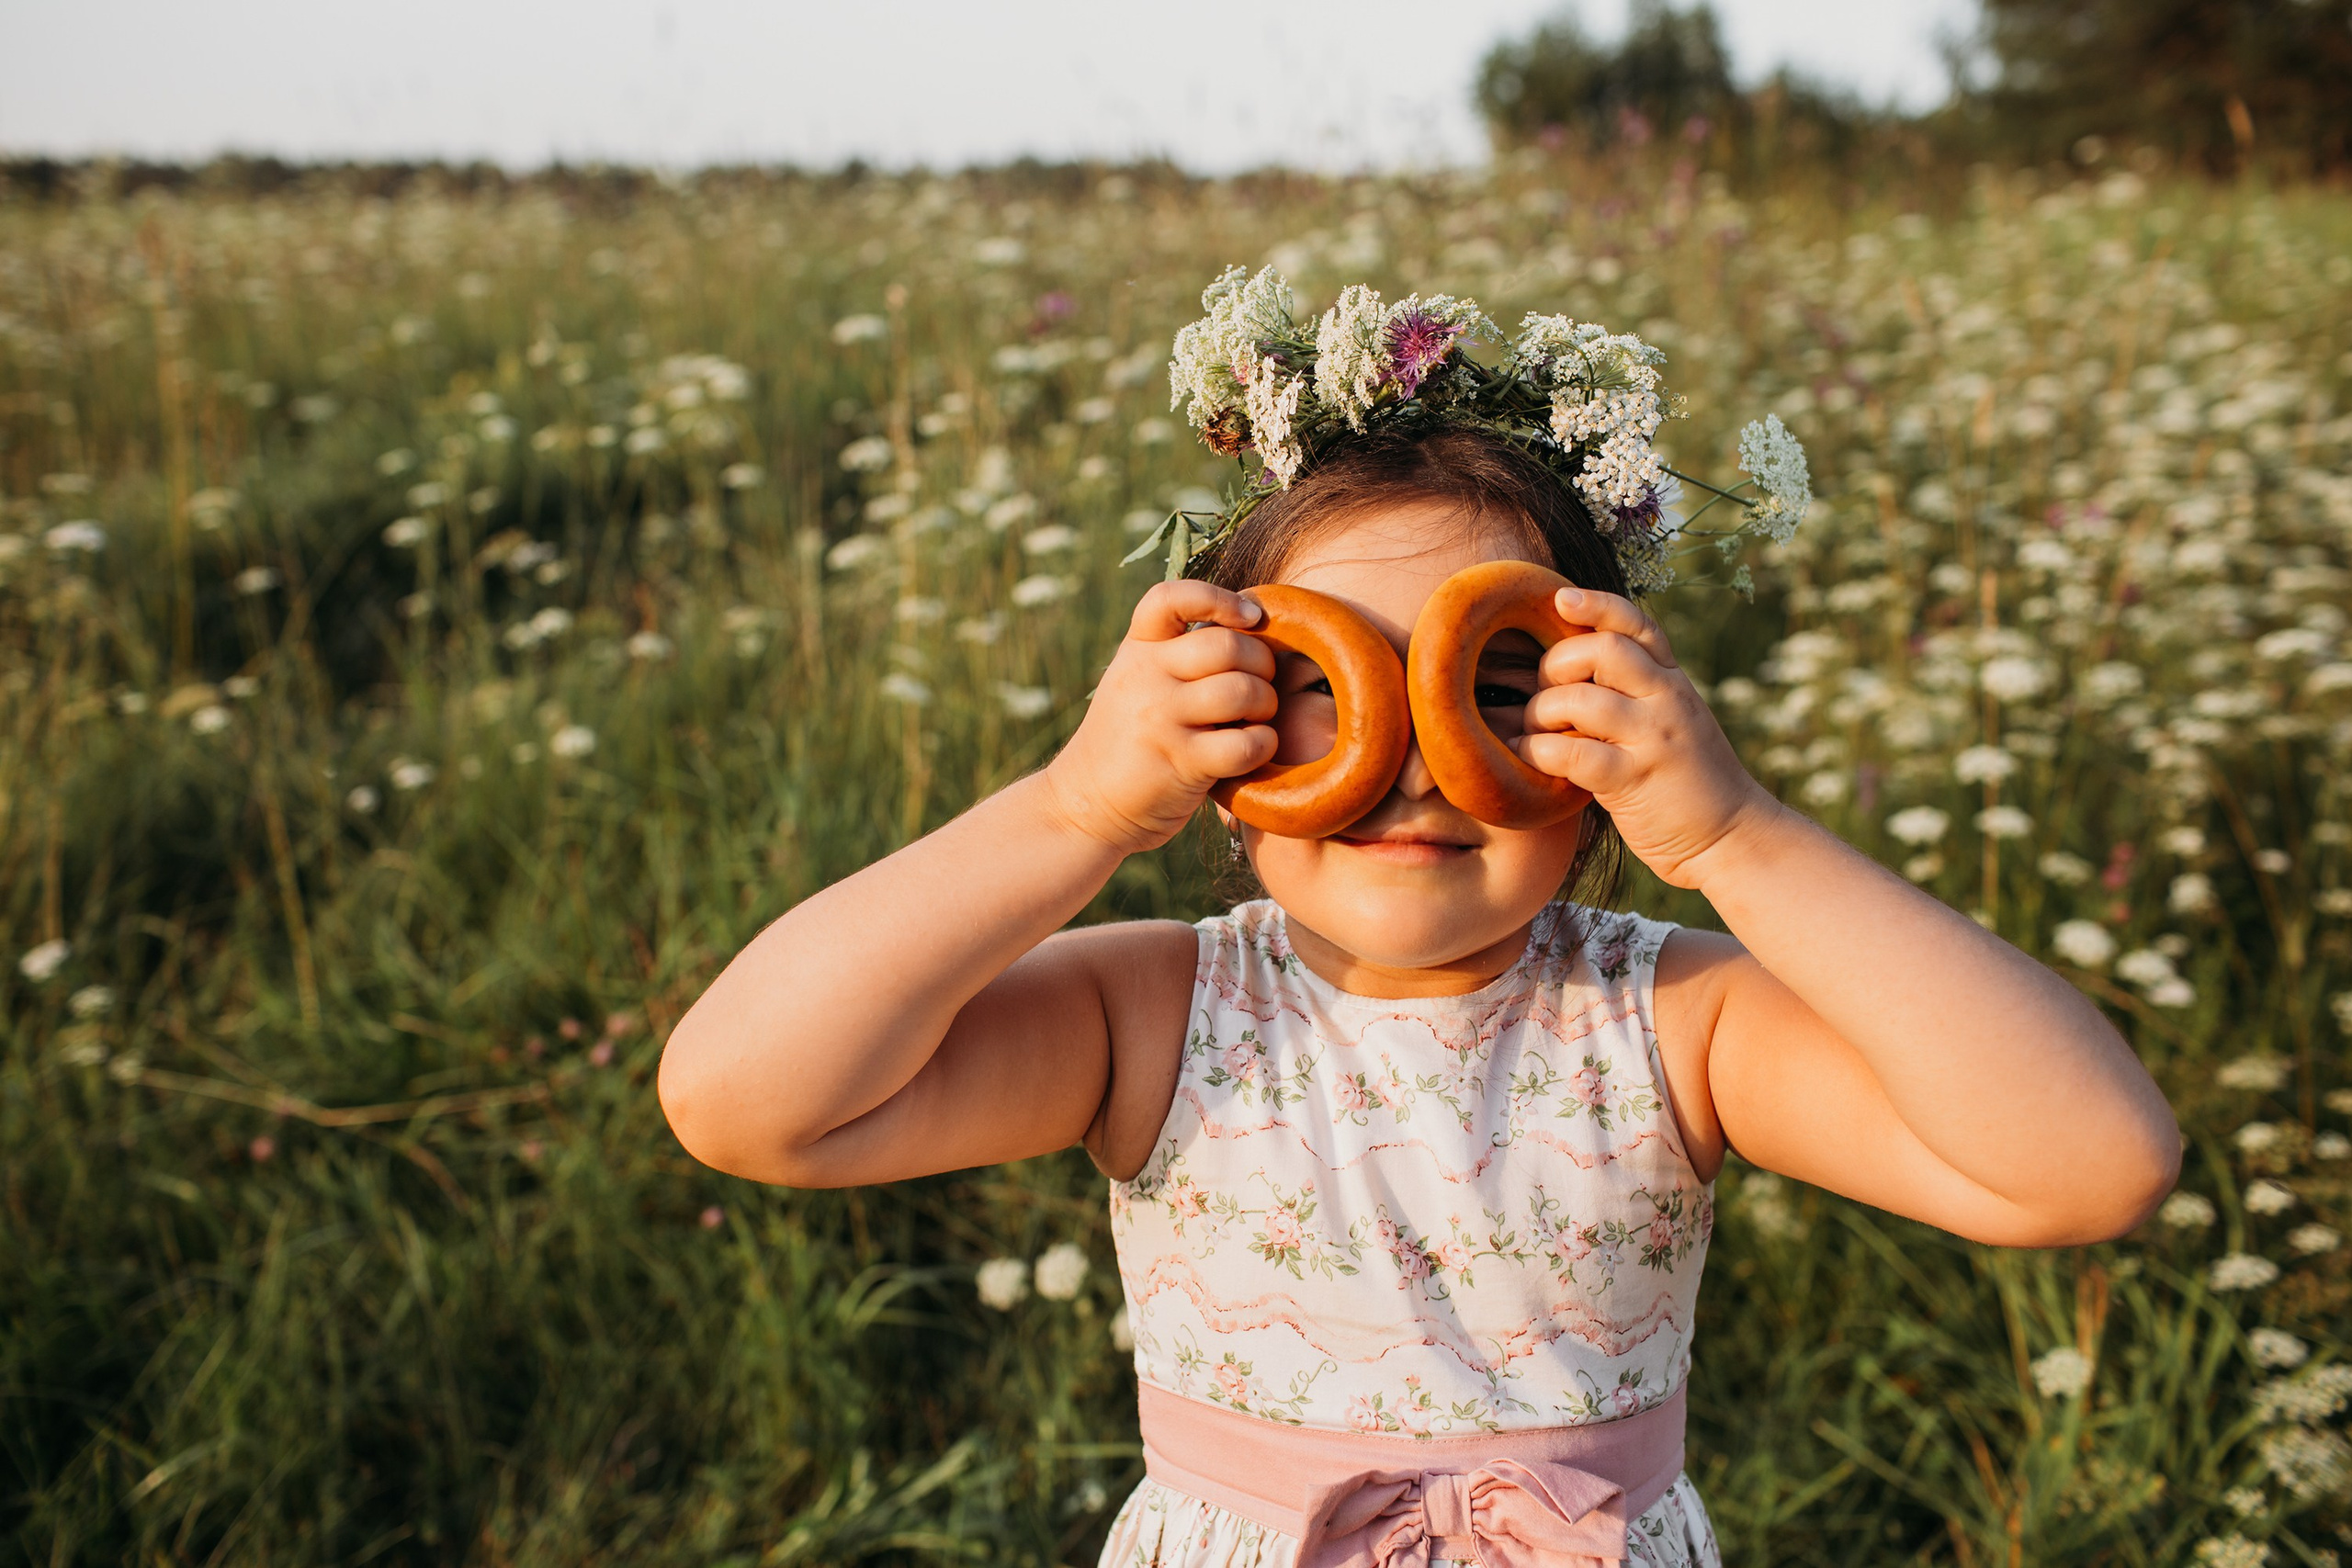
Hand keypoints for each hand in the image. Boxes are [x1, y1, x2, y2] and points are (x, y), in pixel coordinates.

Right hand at [1042, 580, 1277, 855]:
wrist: (1085, 805)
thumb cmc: (1130, 741)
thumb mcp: (1137, 682)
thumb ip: (1179, 656)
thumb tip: (1254, 629)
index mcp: (1137, 649)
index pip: (1172, 597)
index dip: (1219, 598)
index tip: (1249, 617)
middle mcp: (1145, 676)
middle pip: (1228, 645)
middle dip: (1262, 664)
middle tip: (1260, 686)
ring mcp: (1160, 719)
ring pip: (1242, 690)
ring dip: (1266, 706)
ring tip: (1256, 720)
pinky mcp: (1180, 763)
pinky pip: (1245, 743)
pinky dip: (1263, 745)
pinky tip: (1252, 750)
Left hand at [1516, 586, 1784, 890]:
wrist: (1733, 839)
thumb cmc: (1690, 785)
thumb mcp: (1672, 724)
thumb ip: (1634, 696)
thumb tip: (1571, 676)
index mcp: (1674, 682)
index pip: (1637, 625)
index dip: (1597, 604)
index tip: (1560, 598)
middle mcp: (1667, 700)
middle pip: (1600, 649)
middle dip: (1556, 665)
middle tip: (1543, 694)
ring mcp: (1654, 738)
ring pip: (1578, 700)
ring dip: (1540, 714)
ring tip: (1533, 734)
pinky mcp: (1635, 780)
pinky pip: (1571, 752)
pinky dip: (1538, 751)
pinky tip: (1528, 757)